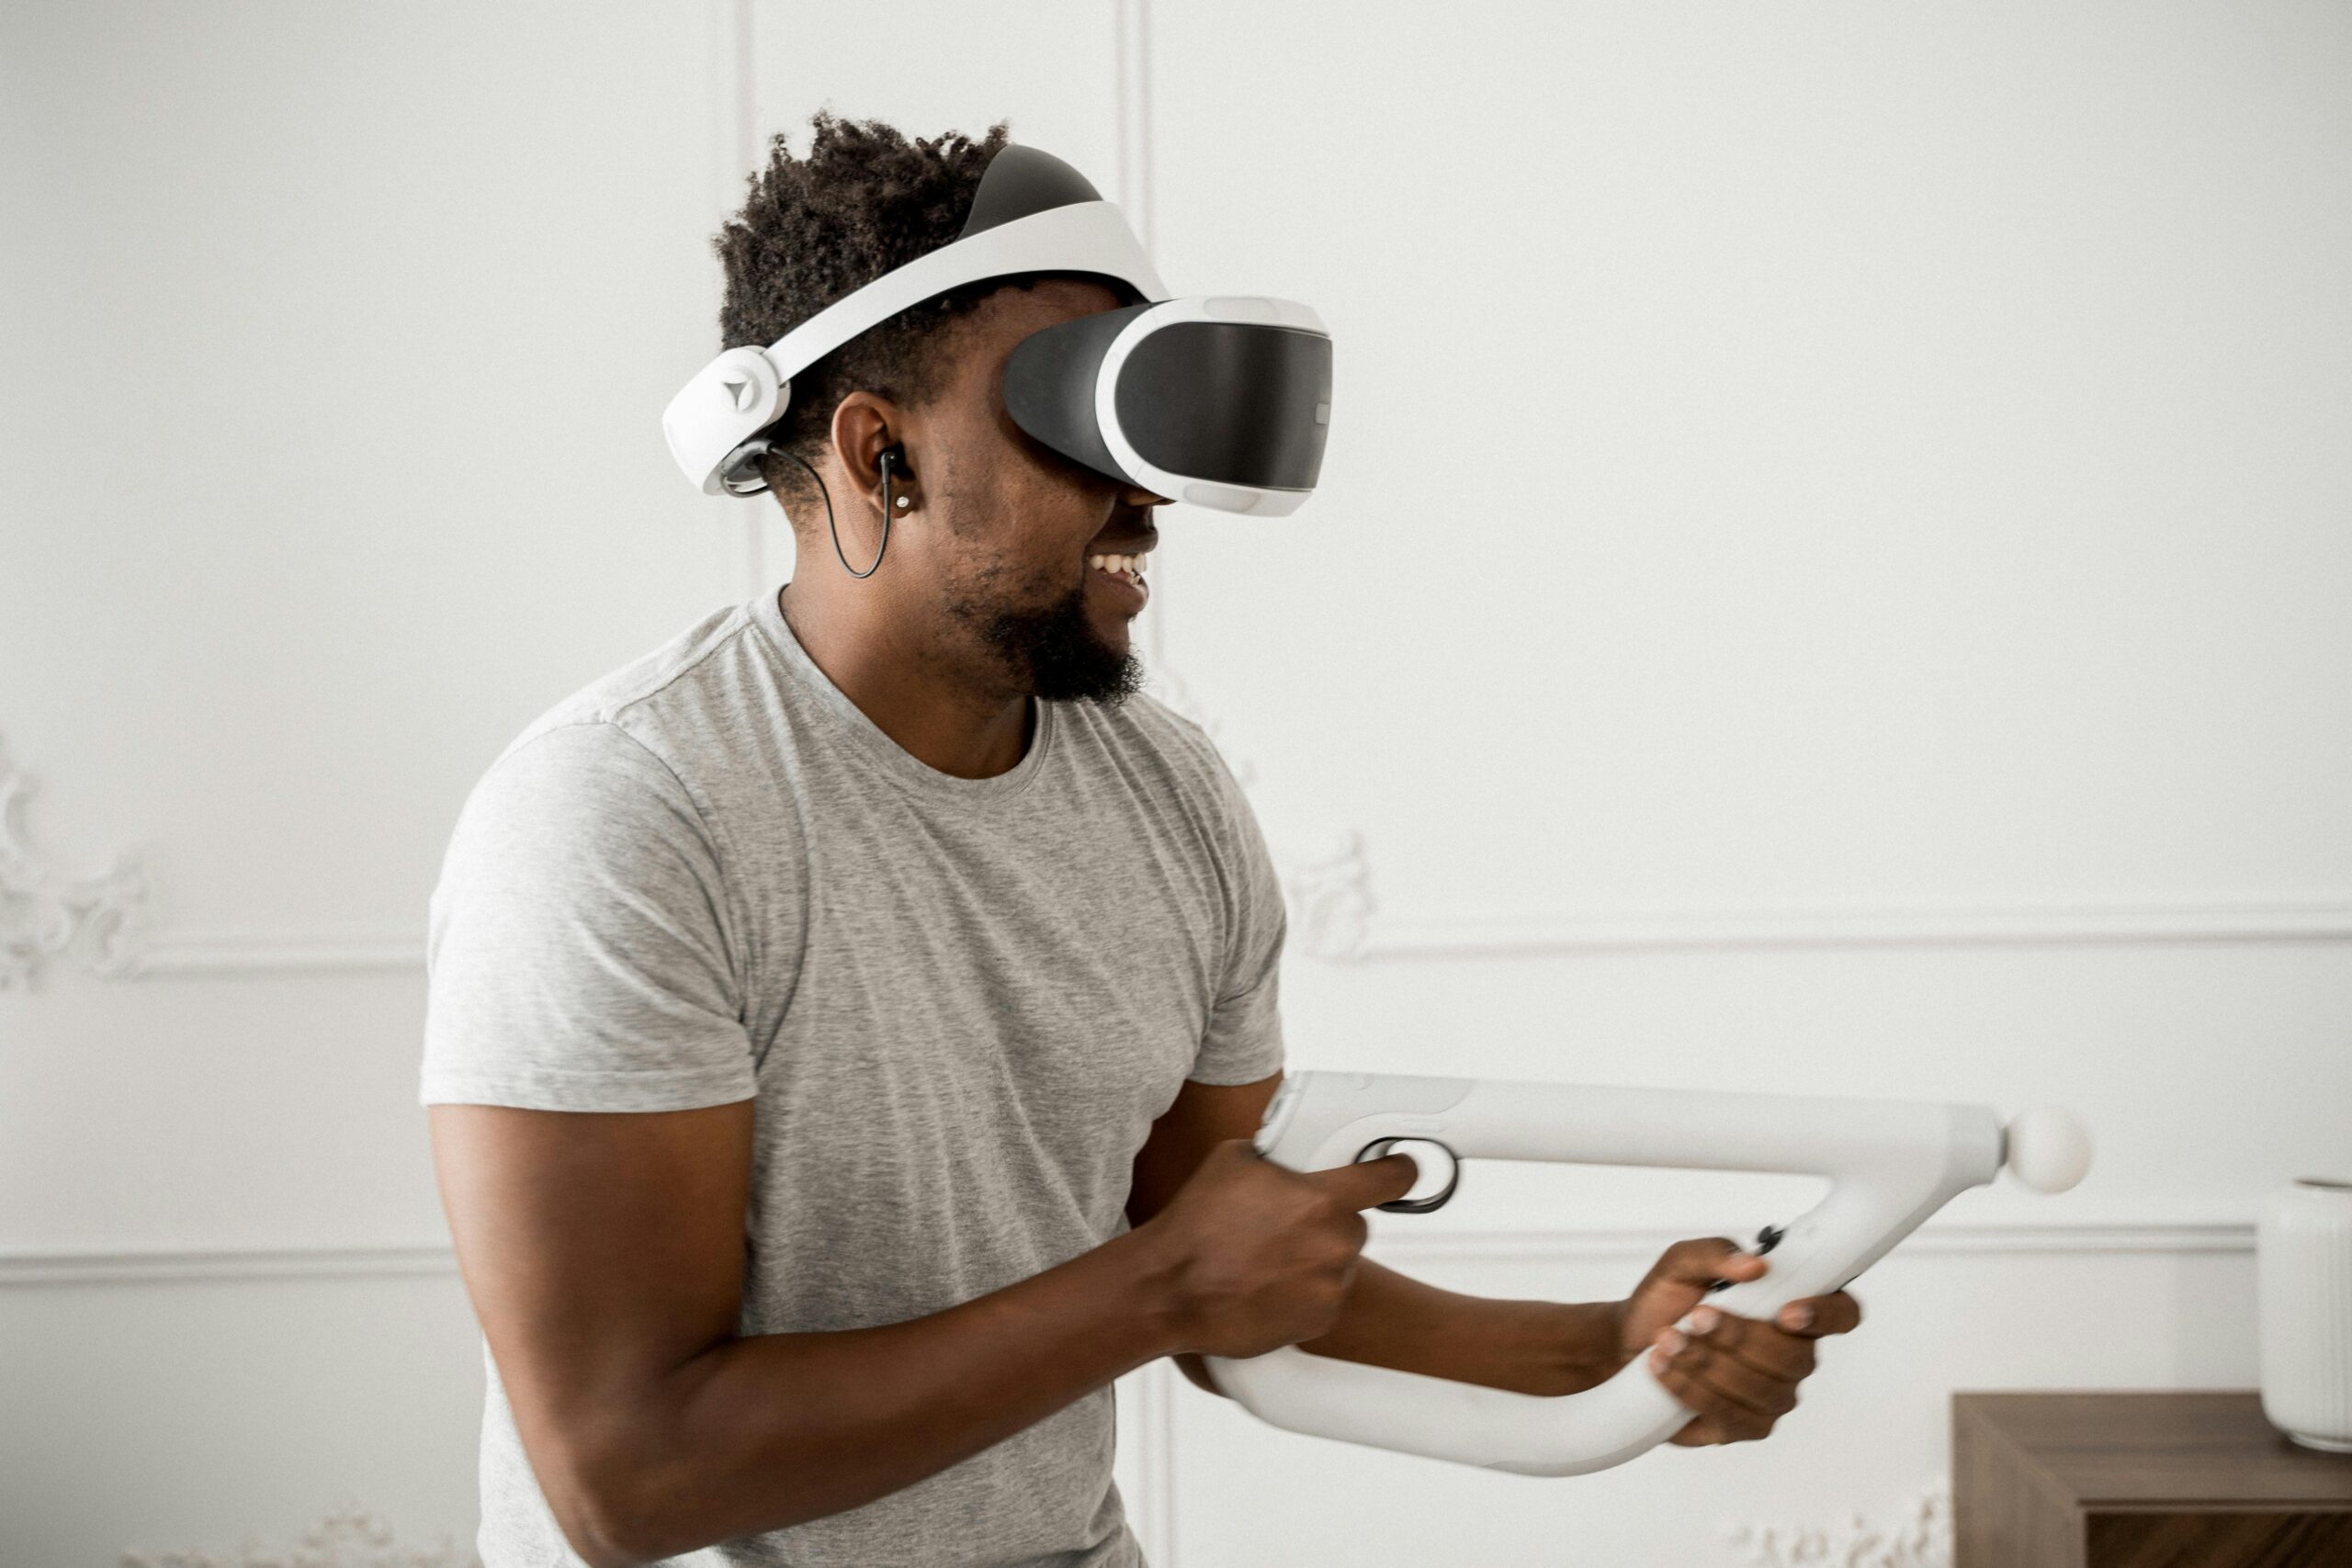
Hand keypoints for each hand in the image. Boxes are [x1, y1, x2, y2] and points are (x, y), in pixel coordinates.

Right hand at [1138, 1139, 1419, 1359]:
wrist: (1171, 1289)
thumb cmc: (1196, 1225)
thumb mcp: (1234, 1159)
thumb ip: (1280, 1154)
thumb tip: (1294, 1152)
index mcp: (1321, 1197)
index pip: (1390, 1178)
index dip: (1399, 1171)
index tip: (1403, 1170)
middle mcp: (1334, 1242)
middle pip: (1354, 1223)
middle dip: (1328, 1221)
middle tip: (1286, 1225)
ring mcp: (1330, 1285)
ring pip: (1338, 1261)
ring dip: (1315, 1257)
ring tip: (1268, 1259)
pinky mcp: (1320, 1320)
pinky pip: (1325, 1295)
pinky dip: (1305, 1290)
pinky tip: (1268, 1285)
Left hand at [1611, 1236, 1862, 1444]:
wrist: (1629, 1342)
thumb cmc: (1667, 1301)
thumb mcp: (1681, 1264)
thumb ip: (1716, 1254)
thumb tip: (1754, 1265)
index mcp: (1793, 1309)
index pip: (1843, 1314)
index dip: (1827, 1315)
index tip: (1786, 1311)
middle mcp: (1793, 1356)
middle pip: (1794, 1357)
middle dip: (1740, 1337)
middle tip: (1696, 1318)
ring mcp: (1774, 1395)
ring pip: (1761, 1388)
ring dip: (1708, 1363)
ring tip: (1668, 1340)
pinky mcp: (1746, 1426)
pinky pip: (1733, 1416)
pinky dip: (1693, 1389)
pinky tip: (1665, 1366)